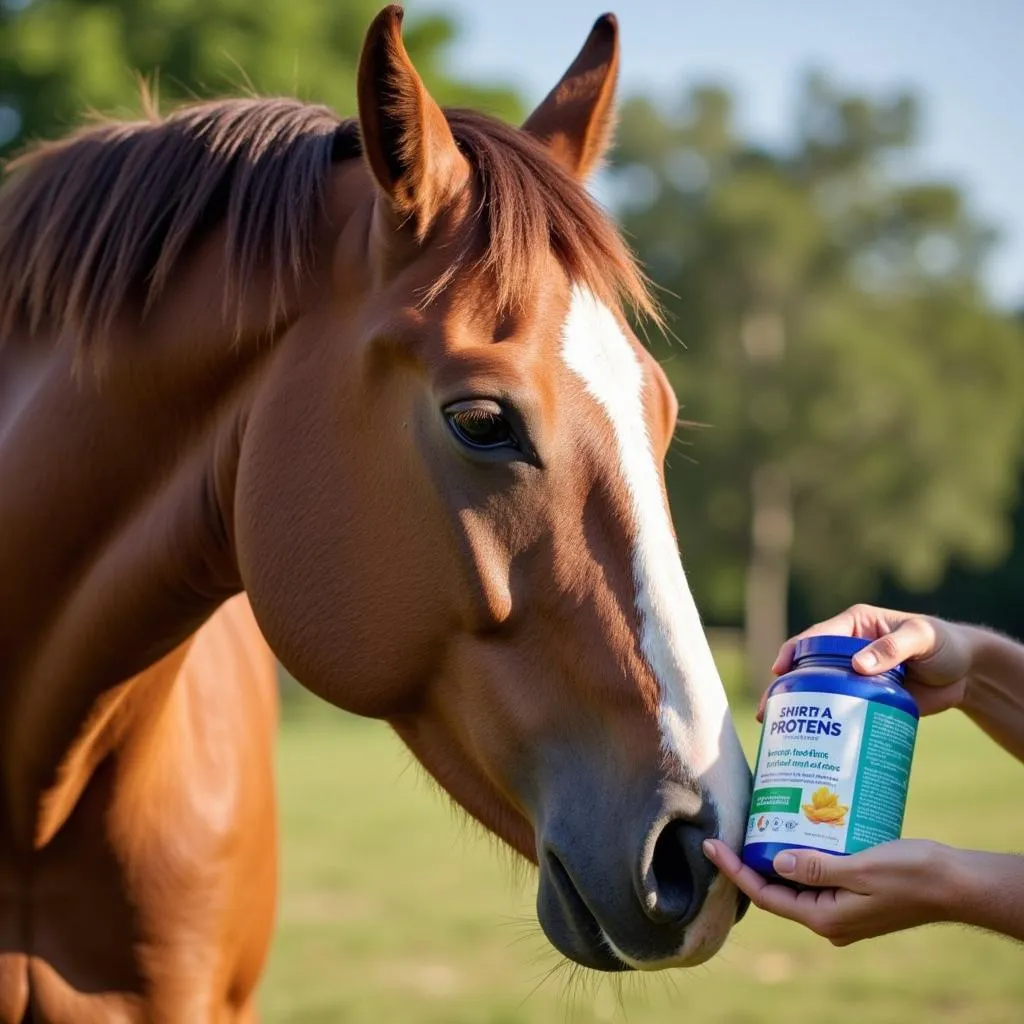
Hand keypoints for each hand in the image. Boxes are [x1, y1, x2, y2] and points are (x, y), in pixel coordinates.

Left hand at [703, 838, 954, 944]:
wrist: (956, 884)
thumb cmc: (914, 875)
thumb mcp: (862, 867)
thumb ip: (818, 867)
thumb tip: (776, 862)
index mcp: (825, 919)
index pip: (765, 895)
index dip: (734, 869)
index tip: (711, 845)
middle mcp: (829, 919)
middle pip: (776, 888)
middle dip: (752, 858)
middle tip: (732, 824)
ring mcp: (842, 908)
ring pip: (796, 879)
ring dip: (776, 851)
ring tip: (759, 819)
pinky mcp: (854, 893)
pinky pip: (817, 874)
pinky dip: (802, 851)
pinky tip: (797, 825)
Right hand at [761, 604, 975, 718]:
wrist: (970, 675)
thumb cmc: (945, 644)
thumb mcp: (921, 638)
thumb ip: (893, 648)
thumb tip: (858, 665)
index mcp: (854, 626)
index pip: (815, 638)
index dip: (792, 653)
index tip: (778, 672)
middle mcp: (847, 651)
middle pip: (808, 669)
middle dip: (784, 689)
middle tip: (767, 712)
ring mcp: (855, 679)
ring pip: (820, 694)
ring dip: (799, 711)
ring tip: (778, 731)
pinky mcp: (866, 703)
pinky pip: (841, 713)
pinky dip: (825, 727)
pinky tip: (811, 744)